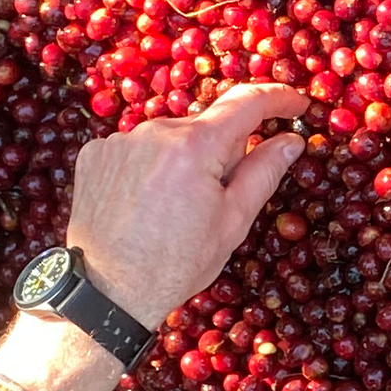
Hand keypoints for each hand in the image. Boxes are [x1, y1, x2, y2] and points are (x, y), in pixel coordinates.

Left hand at [64, 83, 307, 326]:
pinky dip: (150, 166)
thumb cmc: (176, 264)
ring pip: (172, 138)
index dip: (278, 98)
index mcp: (195, 146)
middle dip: (222, 151)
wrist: (106, 292)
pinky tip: (146, 202)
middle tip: (218, 198)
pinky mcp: (94, 155)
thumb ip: (264, 172)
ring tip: (174, 208)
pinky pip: (138, 148)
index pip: (247, 102)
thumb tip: (291, 141)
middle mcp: (154, 132)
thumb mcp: (233, 221)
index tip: (296, 104)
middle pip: (206, 126)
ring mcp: (119, 141)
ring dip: (184, 159)